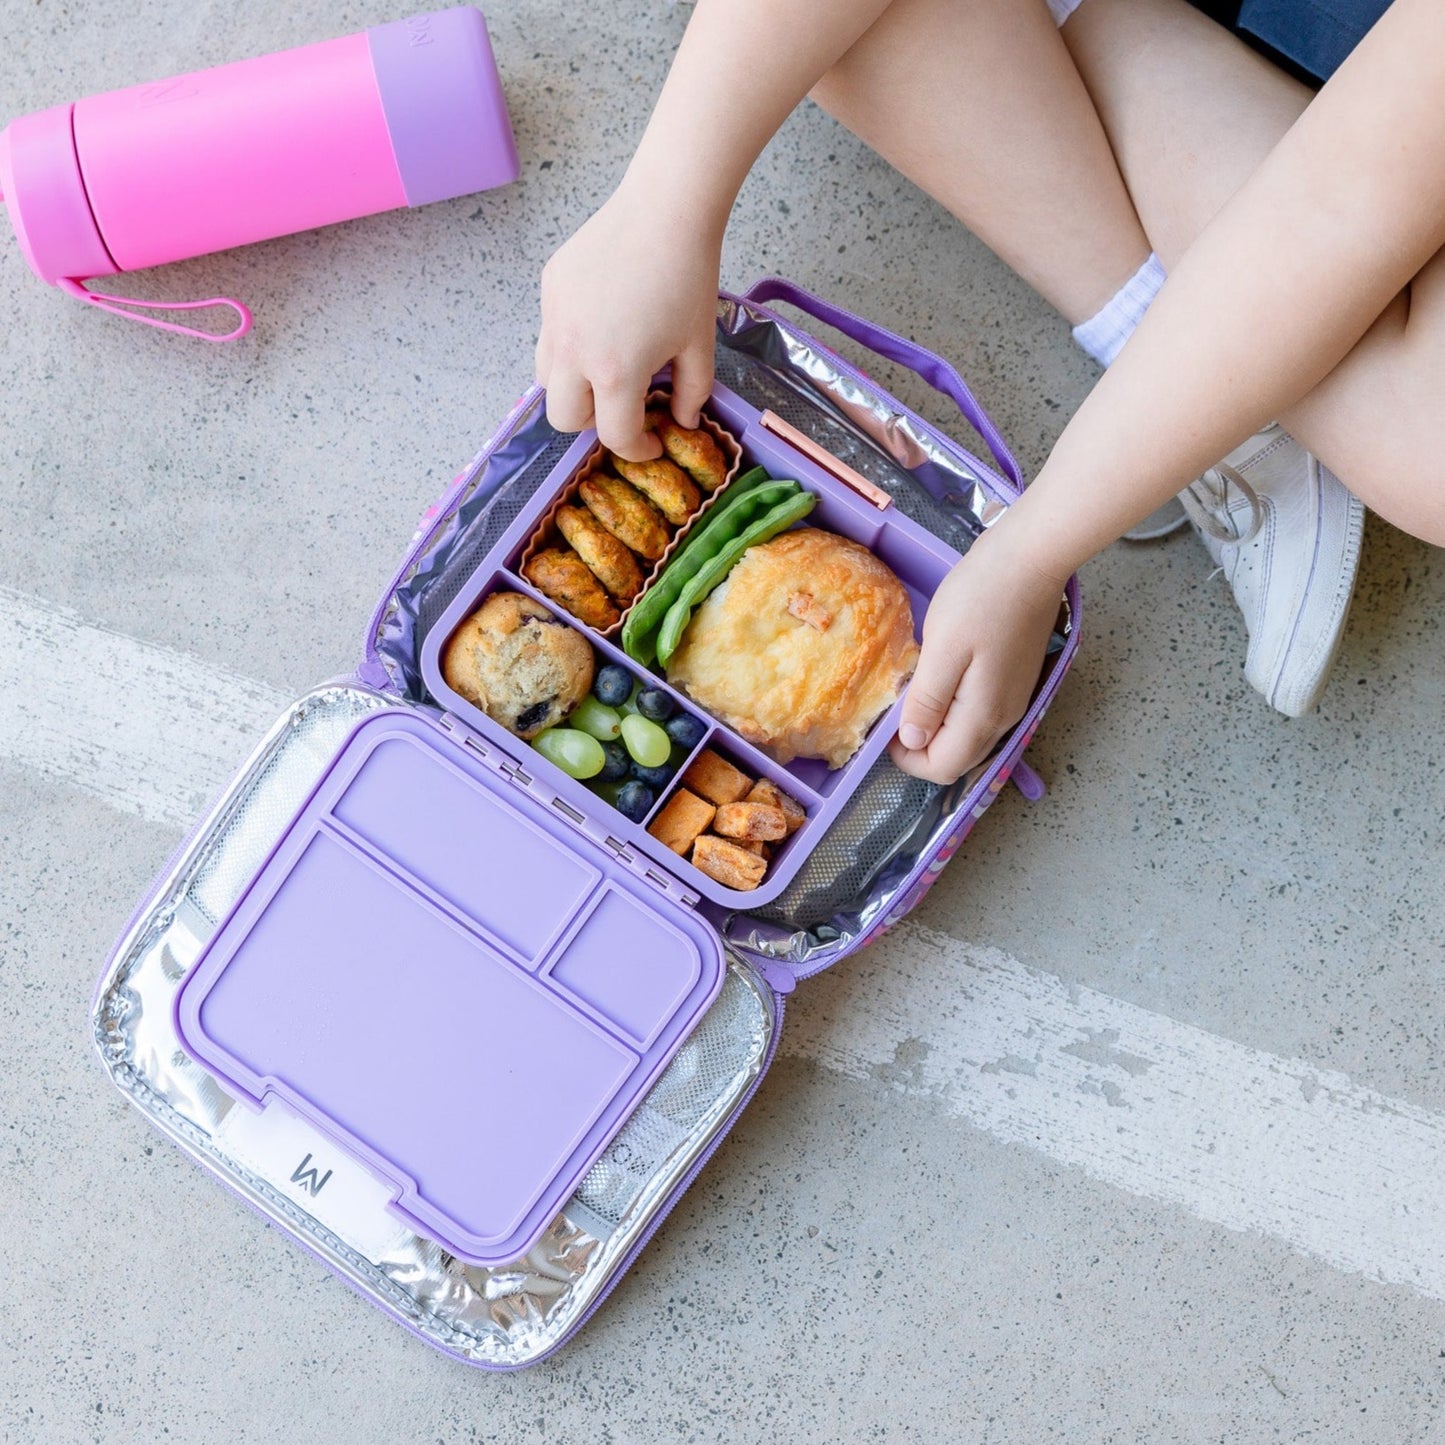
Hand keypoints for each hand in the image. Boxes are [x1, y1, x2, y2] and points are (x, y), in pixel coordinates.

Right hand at [536, 186, 722, 461]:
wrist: (664, 210)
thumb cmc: (689, 279)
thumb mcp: (699, 347)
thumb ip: (691, 394)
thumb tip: (681, 421)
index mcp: (614, 373)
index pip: (613, 435)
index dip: (637, 449)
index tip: (652, 442)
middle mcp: (573, 352)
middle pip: (563, 418)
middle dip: (593, 423)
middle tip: (623, 407)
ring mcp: (555, 319)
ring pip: (546, 379)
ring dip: (574, 387)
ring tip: (606, 369)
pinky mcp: (549, 290)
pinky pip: (550, 334)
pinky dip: (570, 344)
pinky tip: (603, 323)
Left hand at [890, 523, 1065, 784]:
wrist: (1032, 559)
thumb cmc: (982, 597)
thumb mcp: (943, 648)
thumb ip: (928, 700)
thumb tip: (913, 742)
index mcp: (983, 715)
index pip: (943, 768)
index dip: (908, 759)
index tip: (885, 728)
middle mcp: (1004, 718)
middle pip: (958, 758)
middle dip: (922, 748)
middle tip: (895, 708)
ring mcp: (1014, 700)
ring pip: (970, 738)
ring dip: (938, 729)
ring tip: (914, 692)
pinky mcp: (1016, 681)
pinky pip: (981, 715)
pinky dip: (955, 712)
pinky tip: (941, 679)